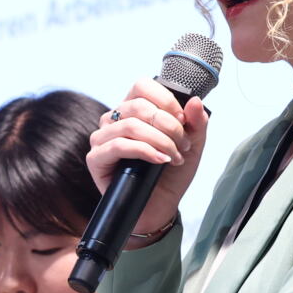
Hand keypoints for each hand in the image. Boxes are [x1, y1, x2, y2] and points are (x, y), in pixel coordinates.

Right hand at [87, 79, 211, 239]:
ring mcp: (102, 138)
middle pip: (139, 106)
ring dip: (160, 141)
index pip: (142, 86)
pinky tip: (160, 160)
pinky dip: (145, 151)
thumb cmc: (171, 173)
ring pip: (130, 125)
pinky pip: (119, 145)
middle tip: (183, 145)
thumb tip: (195, 101)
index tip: (183, 121)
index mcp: (132, 109)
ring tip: (174, 157)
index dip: (166, 100)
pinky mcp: (96, 158)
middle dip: (169, 126)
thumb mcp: (192, 144)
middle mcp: (113, 120)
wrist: (160, 206)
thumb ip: (196, 122)